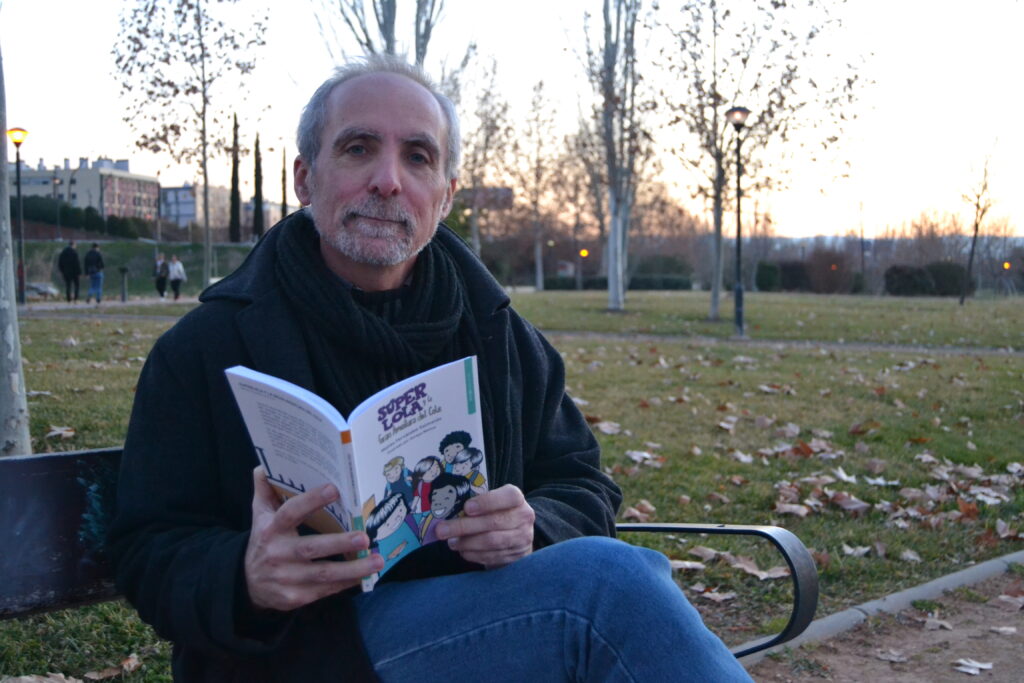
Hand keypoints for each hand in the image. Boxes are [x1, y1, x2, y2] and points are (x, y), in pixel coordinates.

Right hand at [244, 467, 383, 611]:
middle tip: (365, 537)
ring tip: (377, 561)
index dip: (311, 501)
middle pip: (311, 548)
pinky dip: (347, 583)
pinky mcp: (295, 597)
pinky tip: (366, 575)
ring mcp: (286, 578)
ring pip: (323, 574)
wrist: (248, 584)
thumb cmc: (264, 542)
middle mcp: (277, 554)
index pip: (291, 513)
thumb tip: (263, 466)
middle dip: (340, 543)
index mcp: (270, 529)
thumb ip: (264, 491)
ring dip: (353, 568)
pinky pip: (326, 589)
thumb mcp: (260, 516)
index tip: (334, 489)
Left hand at [434, 484, 534, 568]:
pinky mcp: (516, 556)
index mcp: (517, 499)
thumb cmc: (497, 513)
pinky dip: (473, 554)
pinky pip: (491, 556)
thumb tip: (448, 508)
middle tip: (442, 530)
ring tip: (451, 542)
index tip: (466, 508)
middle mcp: (524, 517)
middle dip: (464, 527)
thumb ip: (477, 503)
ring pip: (491, 542)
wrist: (517, 535)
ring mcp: (522, 538)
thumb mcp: (492, 502)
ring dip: (467, 543)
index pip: (508, 496)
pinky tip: (462, 550)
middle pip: (494, 522)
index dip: (487, 502)